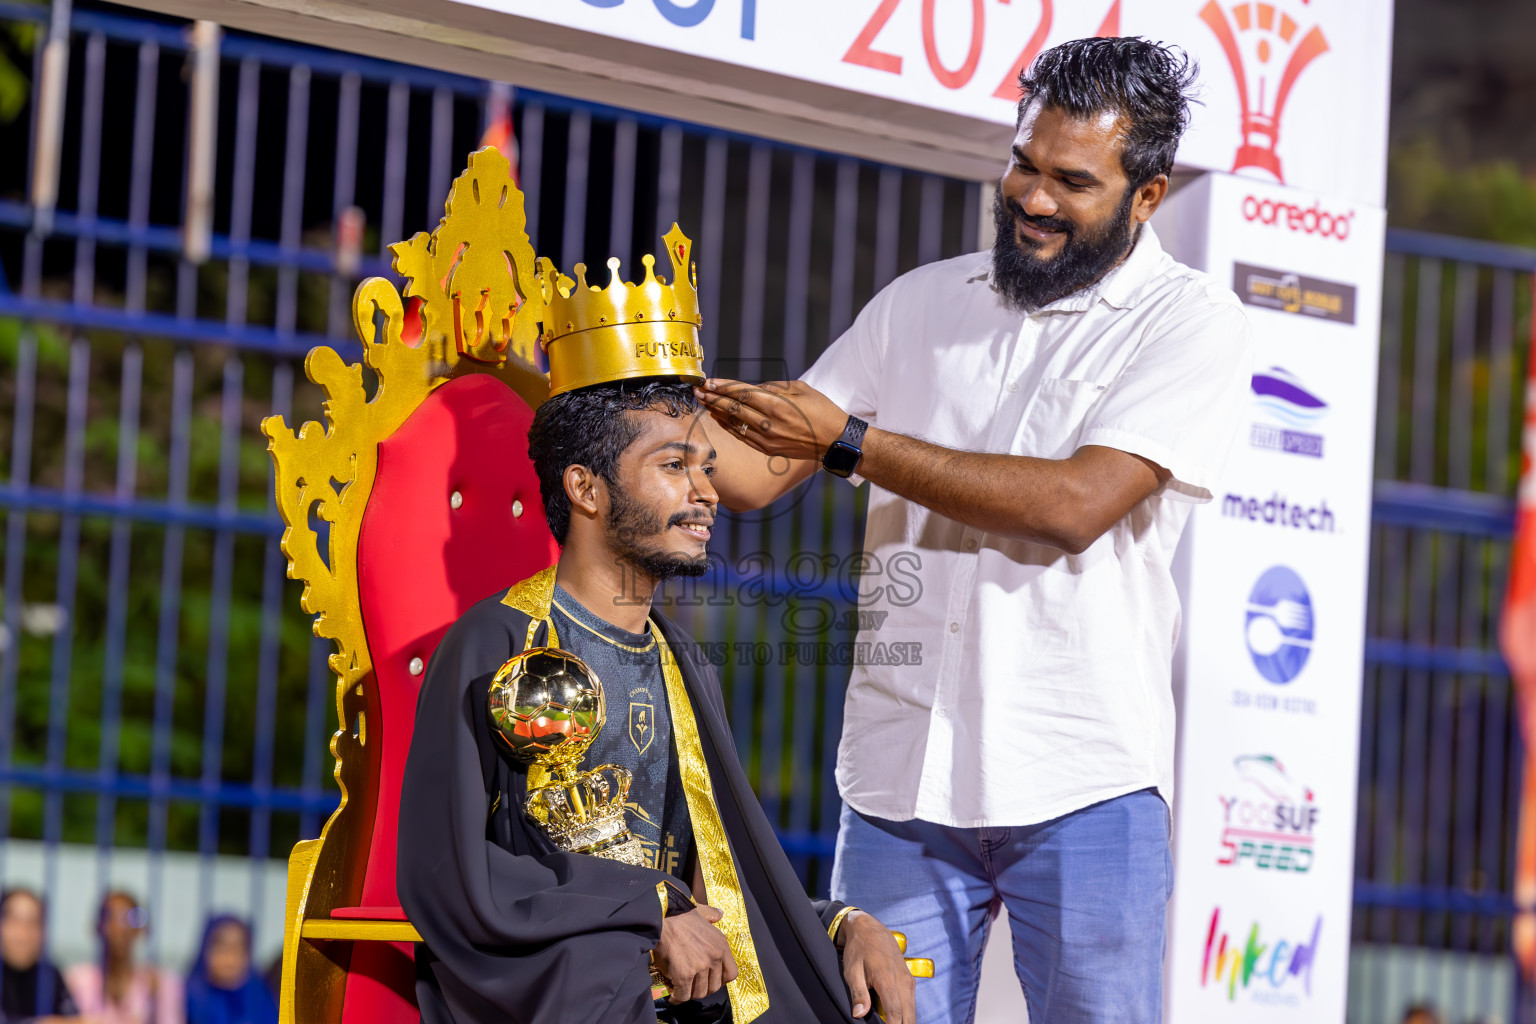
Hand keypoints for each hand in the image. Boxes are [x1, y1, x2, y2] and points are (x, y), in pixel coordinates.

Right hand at [653, 903, 738, 1004]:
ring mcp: (700, 968)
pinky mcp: (684, 975)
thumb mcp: (701, 912)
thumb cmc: (679, 917)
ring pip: (699, 993)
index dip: (721, 979)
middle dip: (704, 988)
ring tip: (682, 988)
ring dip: (690, 993)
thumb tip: (719, 914)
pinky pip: (683, 995)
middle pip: (715, 987)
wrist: (661, 920)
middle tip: (693, 985)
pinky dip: (677, 998)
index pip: (731, 974)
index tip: (711, 979)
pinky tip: (673, 995)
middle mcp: (714, 958)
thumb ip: (712, 915)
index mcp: (721, 946)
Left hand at [695, 379, 848, 462]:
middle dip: (714, 399)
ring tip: (703, 403)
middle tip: (698, 391)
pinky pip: (743, 436)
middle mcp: (770, 423)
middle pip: (734, 409)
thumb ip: (773, 387)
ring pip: (735, 424)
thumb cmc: (821, 409)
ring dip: (717, 412)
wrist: (835, 440)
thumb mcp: (800, 388)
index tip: (709, 382)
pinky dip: (729, 426)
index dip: (723, 387)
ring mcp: (768, 439)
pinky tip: (719, 418)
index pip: (742, 394)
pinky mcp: (769, 449)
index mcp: (778, 405)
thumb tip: (751, 388)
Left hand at [837, 911, 915, 1022]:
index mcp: (888, 980)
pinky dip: (906, 1014)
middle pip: (908, 1017)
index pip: (896, 1015)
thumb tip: (859, 1014)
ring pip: (912, 1012)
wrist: (869, 928)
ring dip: (905, 1022)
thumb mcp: (852, 970)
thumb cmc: (859, 949)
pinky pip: (911, 1003)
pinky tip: (895, 1019)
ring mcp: (908, 981)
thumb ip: (858, 993)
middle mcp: (903, 982)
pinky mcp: (909, 980)